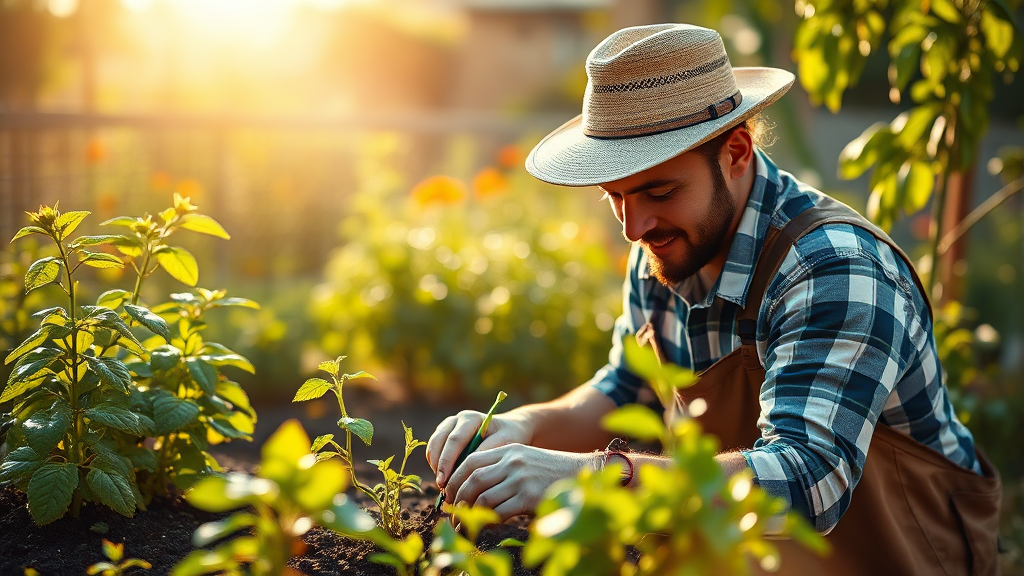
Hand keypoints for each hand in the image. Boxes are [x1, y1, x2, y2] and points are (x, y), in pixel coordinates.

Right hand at [426, 410, 533, 489]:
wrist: (507, 429)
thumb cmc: (508, 436)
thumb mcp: (504, 442)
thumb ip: (487, 451)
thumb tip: (468, 466)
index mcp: (471, 418)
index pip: (454, 440)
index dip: (447, 461)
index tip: (446, 481)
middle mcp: (456, 420)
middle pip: (439, 442)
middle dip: (439, 465)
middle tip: (442, 487)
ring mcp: (448, 426)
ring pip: (433, 446)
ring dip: (435, 466)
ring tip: (443, 486)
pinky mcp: (443, 435)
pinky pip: (433, 450)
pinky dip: (436, 465)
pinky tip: (445, 479)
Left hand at [443, 443, 593, 521]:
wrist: (581, 474)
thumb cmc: (550, 471)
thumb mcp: (524, 458)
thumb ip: (501, 465)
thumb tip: (470, 486)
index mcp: (508, 449)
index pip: (471, 461)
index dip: (455, 478)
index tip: (449, 494)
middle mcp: (512, 461)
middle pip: (473, 480)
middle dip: (458, 499)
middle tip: (452, 514)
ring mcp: (521, 479)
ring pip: (483, 498)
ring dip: (469, 515)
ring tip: (464, 525)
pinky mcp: (529, 497)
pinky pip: (499, 512)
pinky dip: (489, 522)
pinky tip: (488, 527)